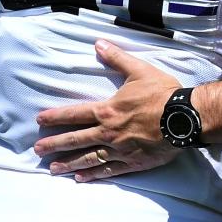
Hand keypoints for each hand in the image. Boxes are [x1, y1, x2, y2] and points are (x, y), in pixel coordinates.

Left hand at [34, 39, 181, 180]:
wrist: (184, 118)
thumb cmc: (162, 93)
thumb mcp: (139, 71)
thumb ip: (117, 58)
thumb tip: (98, 44)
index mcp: (107, 110)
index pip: (75, 114)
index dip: (56, 117)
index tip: (40, 120)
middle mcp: (108, 132)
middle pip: (75, 139)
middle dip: (54, 144)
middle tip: (37, 150)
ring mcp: (119, 150)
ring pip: (88, 158)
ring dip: (68, 163)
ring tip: (53, 169)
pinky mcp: (132, 162)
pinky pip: (108, 170)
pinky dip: (93, 174)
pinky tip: (81, 178)